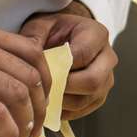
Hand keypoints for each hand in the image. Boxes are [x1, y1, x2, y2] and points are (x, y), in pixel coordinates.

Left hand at [20, 3, 116, 120]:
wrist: (65, 38)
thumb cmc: (53, 31)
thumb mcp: (41, 25)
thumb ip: (34, 37)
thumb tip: (29, 60)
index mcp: (97, 35)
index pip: (82, 55)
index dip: (59, 66)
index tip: (39, 69)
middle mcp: (108, 58)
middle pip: (92, 81)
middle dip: (62, 87)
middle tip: (40, 86)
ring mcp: (106, 80)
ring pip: (85, 100)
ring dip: (59, 101)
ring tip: (41, 95)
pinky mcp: (99, 97)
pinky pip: (81, 111)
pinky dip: (61, 110)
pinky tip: (47, 102)